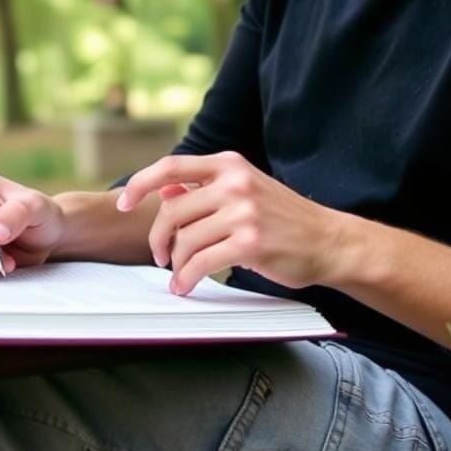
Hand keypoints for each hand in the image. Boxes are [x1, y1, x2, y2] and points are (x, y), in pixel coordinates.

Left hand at [117, 151, 332, 295]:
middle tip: (160, 255)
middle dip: (158, 238)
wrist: (328, 240)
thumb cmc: (282, 217)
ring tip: (179, 274)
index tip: (123, 202)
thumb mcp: (244, 190)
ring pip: (185, 240)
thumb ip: (204, 188)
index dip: (140, 183)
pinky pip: (201, 263)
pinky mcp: (250, 243)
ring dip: (175, 263)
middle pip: (172, 210)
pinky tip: (185, 285)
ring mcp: (243, 212)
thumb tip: (164, 190)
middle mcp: (235, 182)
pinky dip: (186, 278)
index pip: (171, 166)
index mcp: (229, 165)